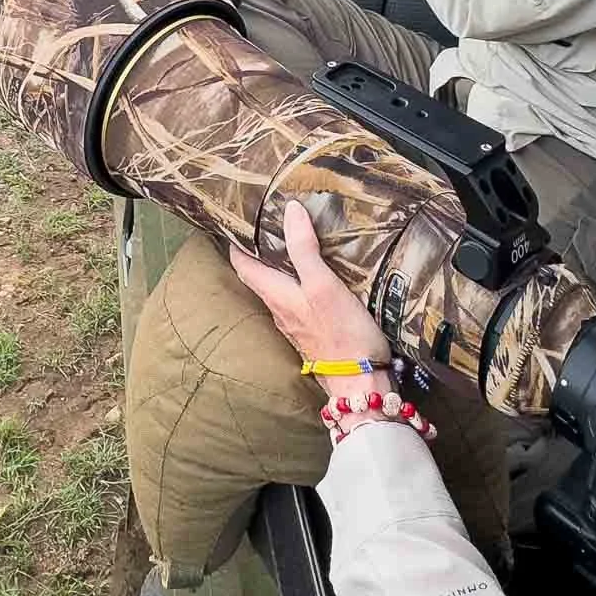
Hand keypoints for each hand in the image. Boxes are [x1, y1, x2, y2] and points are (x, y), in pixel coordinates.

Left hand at [230, 199, 388, 403]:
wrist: (361, 384)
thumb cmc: (341, 335)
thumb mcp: (322, 285)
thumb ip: (304, 250)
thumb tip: (289, 211)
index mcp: (276, 295)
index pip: (242, 264)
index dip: (235, 242)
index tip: (235, 219)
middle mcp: (279, 310)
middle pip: (258, 276)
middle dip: (257, 251)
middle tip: (264, 224)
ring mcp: (295, 324)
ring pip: (277, 289)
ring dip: (278, 267)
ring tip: (288, 243)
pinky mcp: (313, 332)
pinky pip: (296, 301)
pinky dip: (297, 283)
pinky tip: (312, 277)